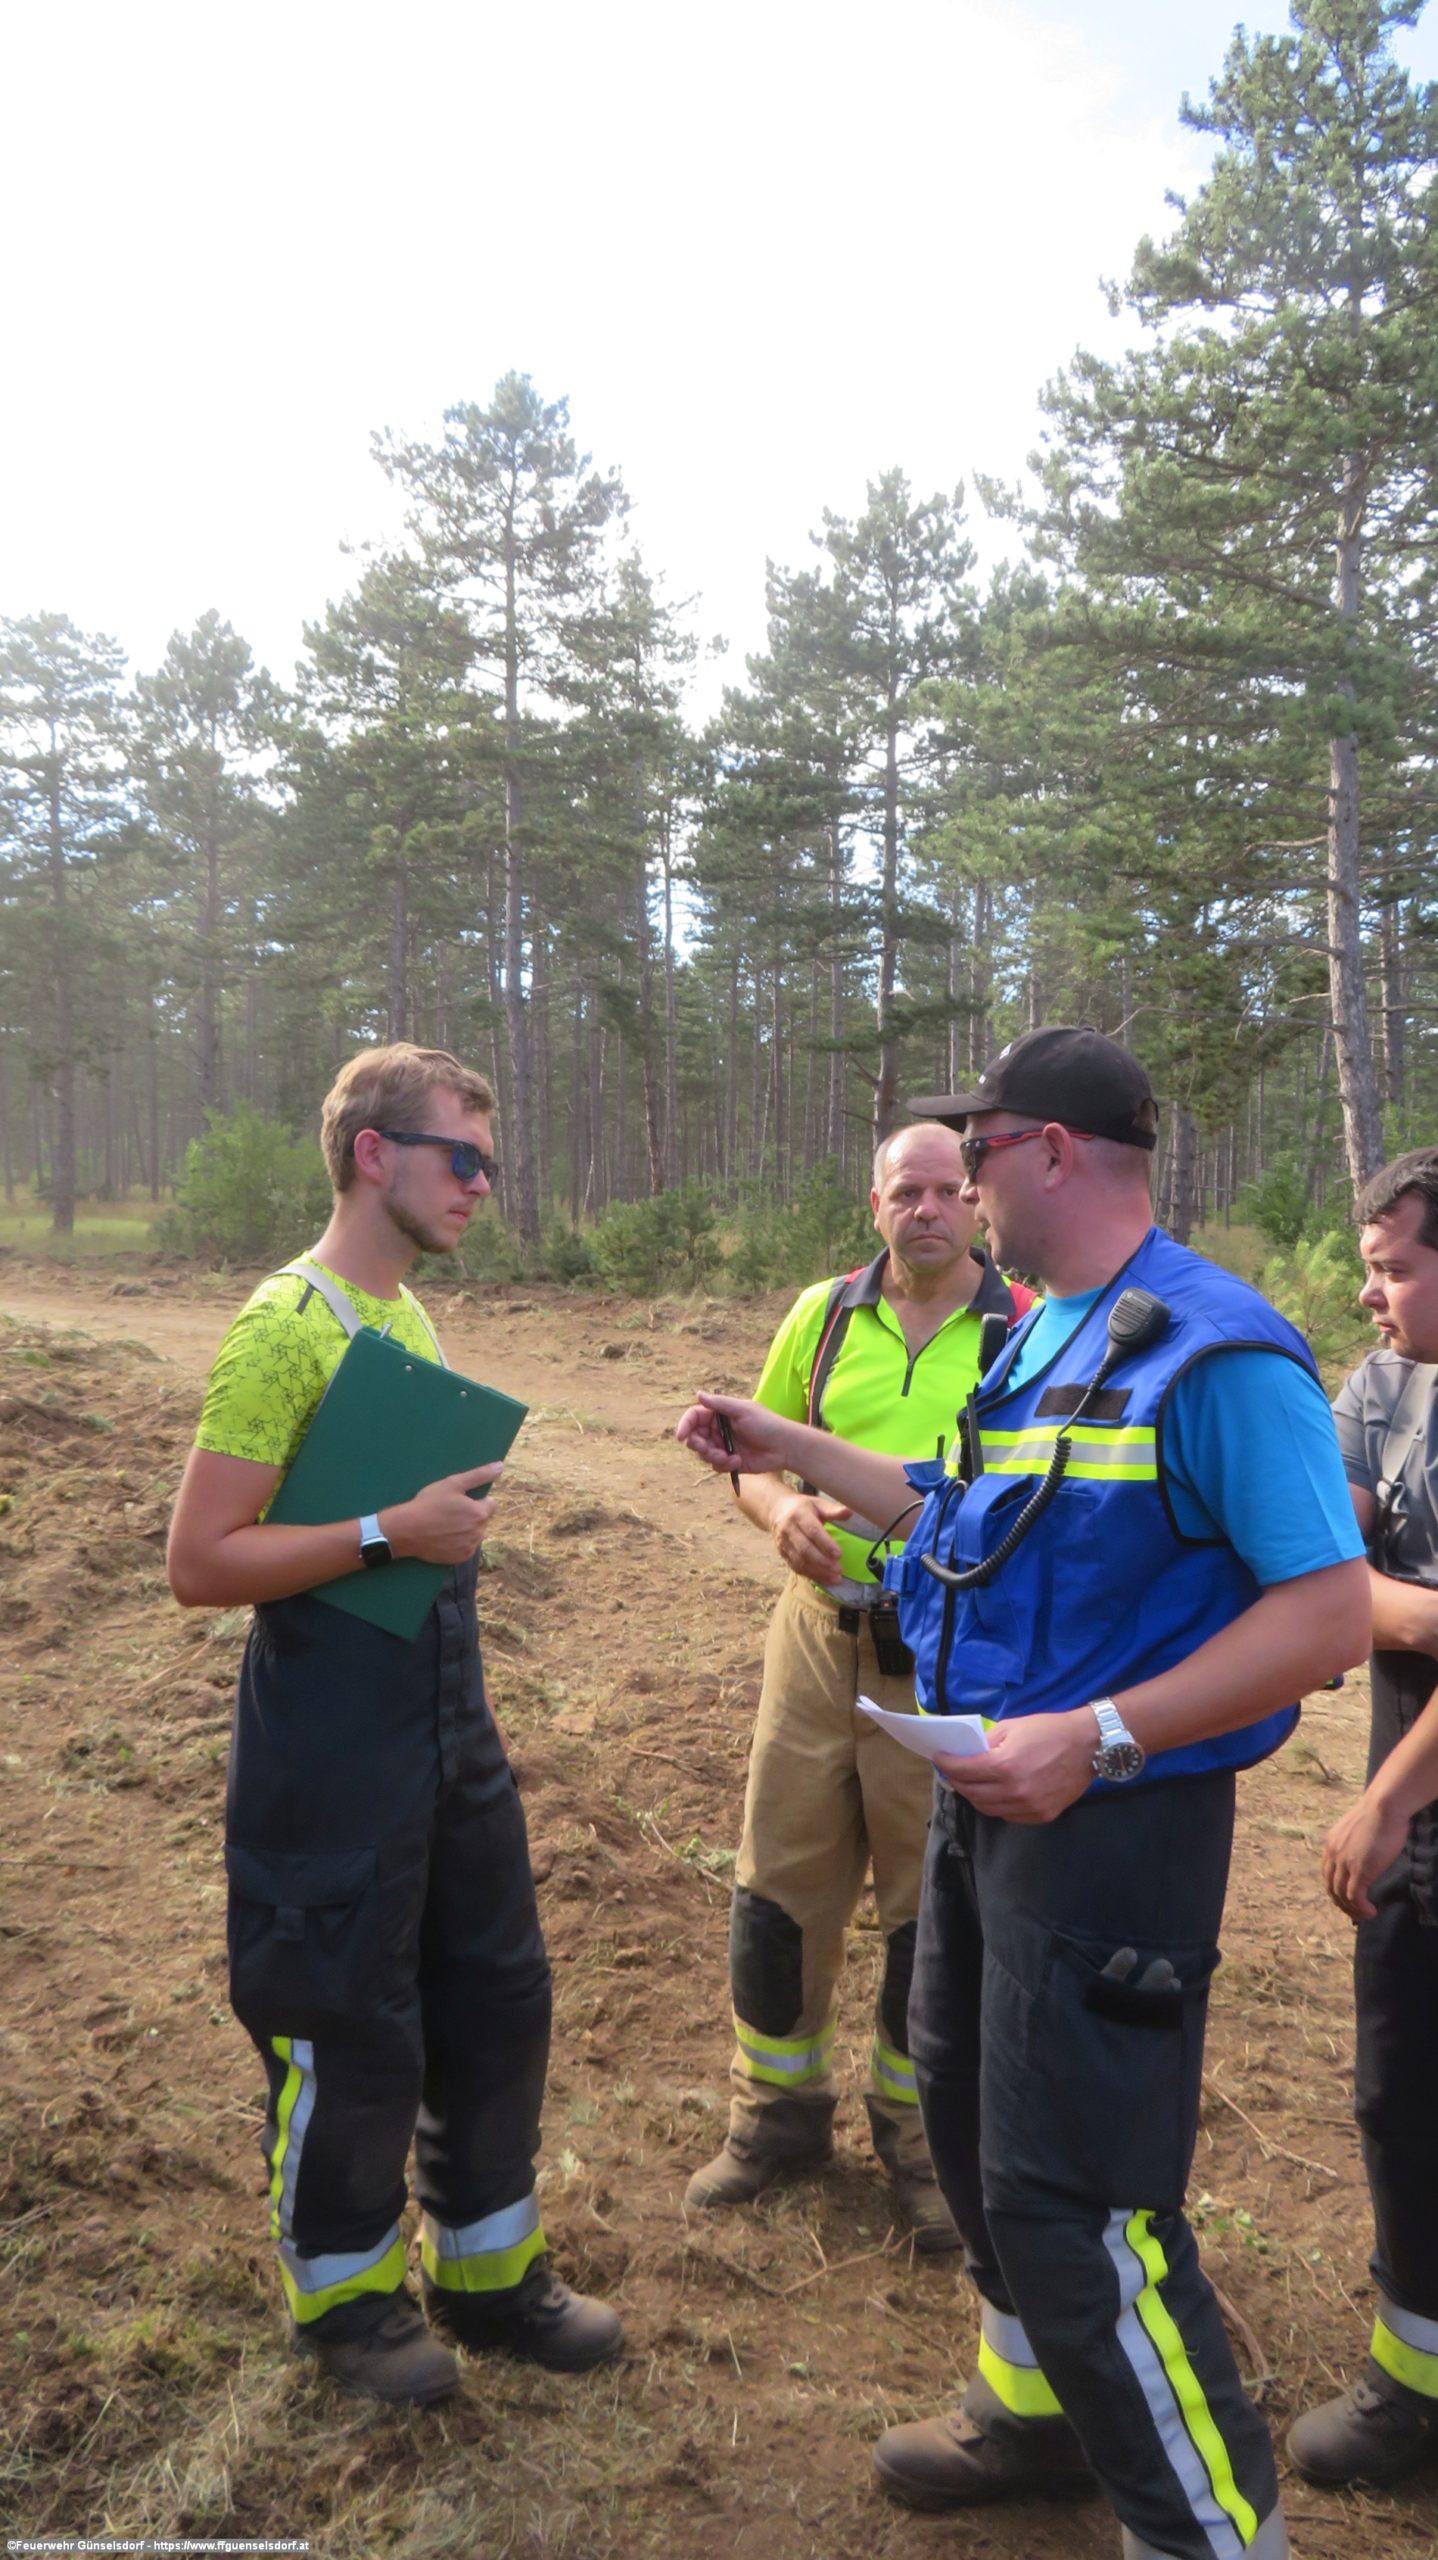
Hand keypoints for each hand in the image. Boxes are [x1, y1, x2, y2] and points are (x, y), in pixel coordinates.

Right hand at [385, 1462, 503, 1562]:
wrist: (407, 1530)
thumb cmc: (429, 1504)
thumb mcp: (453, 1484)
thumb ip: (479, 1475)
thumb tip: (500, 1466)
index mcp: (480, 1513)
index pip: (489, 1504)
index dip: (474, 1500)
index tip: (458, 1501)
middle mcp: (479, 1532)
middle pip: (481, 1520)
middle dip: (471, 1515)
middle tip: (448, 1512)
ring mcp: (470, 1547)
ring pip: (474, 1534)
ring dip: (466, 1529)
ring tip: (445, 1525)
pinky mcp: (460, 1558)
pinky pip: (466, 1547)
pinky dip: (458, 1543)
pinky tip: (444, 1537)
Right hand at [677, 1393, 795, 1477]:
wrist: (786, 1447)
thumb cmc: (767, 1424)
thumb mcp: (743, 1411)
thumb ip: (720, 1404)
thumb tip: (698, 1394)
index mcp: (720, 1414)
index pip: (695, 1417)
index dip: (685, 1425)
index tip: (681, 1436)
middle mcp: (719, 1429)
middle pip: (695, 1437)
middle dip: (699, 1445)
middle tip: (707, 1448)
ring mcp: (724, 1445)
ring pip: (703, 1454)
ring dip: (712, 1456)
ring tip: (728, 1457)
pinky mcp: (730, 1461)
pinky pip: (715, 1465)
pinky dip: (723, 1465)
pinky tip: (738, 1461)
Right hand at [772, 1491, 850, 1582]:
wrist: (776, 1510)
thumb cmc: (803, 1507)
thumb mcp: (817, 1503)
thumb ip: (833, 1510)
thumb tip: (850, 1512)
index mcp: (799, 1515)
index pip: (812, 1531)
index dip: (826, 1544)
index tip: (839, 1555)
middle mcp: (788, 1530)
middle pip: (805, 1549)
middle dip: (823, 1562)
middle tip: (839, 1569)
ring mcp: (783, 1544)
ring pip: (799, 1562)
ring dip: (818, 1572)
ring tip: (836, 1578)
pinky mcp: (782, 1554)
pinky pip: (796, 1568)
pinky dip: (812, 1576)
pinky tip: (825, 1579)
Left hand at [936, 1709, 1097, 1825]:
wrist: (1088, 1746)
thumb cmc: (1050, 1730)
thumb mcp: (1013, 1727)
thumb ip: (987, 1743)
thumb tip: (968, 1753)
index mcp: (1005, 1765)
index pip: (964, 1771)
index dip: (947, 1764)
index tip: (940, 1759)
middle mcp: (1014, 1790)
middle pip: (973, 1793)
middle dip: (958, 1782)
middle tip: (952, 1772)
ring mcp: (1028, 1806)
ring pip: (988, 1809)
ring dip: (975, 1796)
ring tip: (970, 1784)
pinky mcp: (1041, 1815)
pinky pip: (1008, 1815)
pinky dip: (997, 1806)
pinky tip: (995, 1794)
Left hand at [1323, 1787, 1406, 1922]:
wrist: (1384, 1806)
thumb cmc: (1379, 1813)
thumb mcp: (1359, 1830)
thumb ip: (1356, 1843)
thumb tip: (1365, 1855)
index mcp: (1331, 1843)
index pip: (1327, 1873)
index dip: (1335, 1888)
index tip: (1346, 1897)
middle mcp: (1333, 1854)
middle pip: (1330, 1886)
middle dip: (1341, 1903)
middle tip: (1353, 1912)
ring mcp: (1345, 1863)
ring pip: (1341, 1895)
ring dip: (1352, 1909)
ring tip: (1364, 1915)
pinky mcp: (1360, 1870)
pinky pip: (1355, 1897)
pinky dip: (1361, 1908)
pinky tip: (1371, 1912)